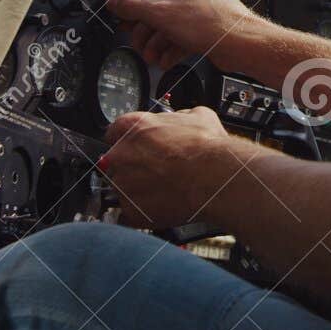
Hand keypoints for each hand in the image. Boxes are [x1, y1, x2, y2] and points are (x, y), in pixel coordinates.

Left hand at [97, 107, 245, 228]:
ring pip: (122, 188)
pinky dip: (142, 213)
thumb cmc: (207, 148)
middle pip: (116, 162)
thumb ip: (178, 117)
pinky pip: (129, 214)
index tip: (140, 149)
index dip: (130, 142)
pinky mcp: (130, 210)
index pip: (115, 132)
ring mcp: (122, 184)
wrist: (216, 178)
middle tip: (157, 171)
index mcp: (132, 127)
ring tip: (164, 191)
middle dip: (133, 167)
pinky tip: (162, 207)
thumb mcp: (199, 116)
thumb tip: (180, 119)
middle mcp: (120, 154)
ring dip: (137, 190)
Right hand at [106, 0, 258, 70]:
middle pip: (158, 6)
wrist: (243, 44)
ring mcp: (203, 4)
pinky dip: (173, 45)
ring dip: (158, 42)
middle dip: (147, 31)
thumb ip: (134, 7)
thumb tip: (114, 0)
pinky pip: (184, 31)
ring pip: (171, 22)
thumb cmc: (212, 23)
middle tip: (139, 44)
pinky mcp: (208, 22)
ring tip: (151, 57)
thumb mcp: (162, 15)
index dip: (134, 7)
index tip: (126, 23)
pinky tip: (165, 60)